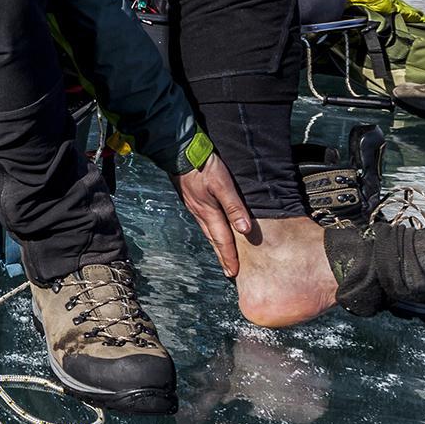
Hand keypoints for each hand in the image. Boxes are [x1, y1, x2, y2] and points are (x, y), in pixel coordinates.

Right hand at [170, 152, 254, 277]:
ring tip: (222, 254)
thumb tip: (245, 229)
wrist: (179, 151)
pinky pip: (203, 221)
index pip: (223, 239)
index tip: (234, 273)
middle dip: (222, 255)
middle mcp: (200, 213)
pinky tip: (212, 228)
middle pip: (213, 239)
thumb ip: (234, 206)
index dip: (230, 256)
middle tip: (229, 271)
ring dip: (216, 244)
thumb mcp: (222, 184)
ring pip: (207, 231)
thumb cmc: (203, 166)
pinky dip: (210, 231)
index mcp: (209, 212)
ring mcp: (194, 206)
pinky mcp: (191, 199)